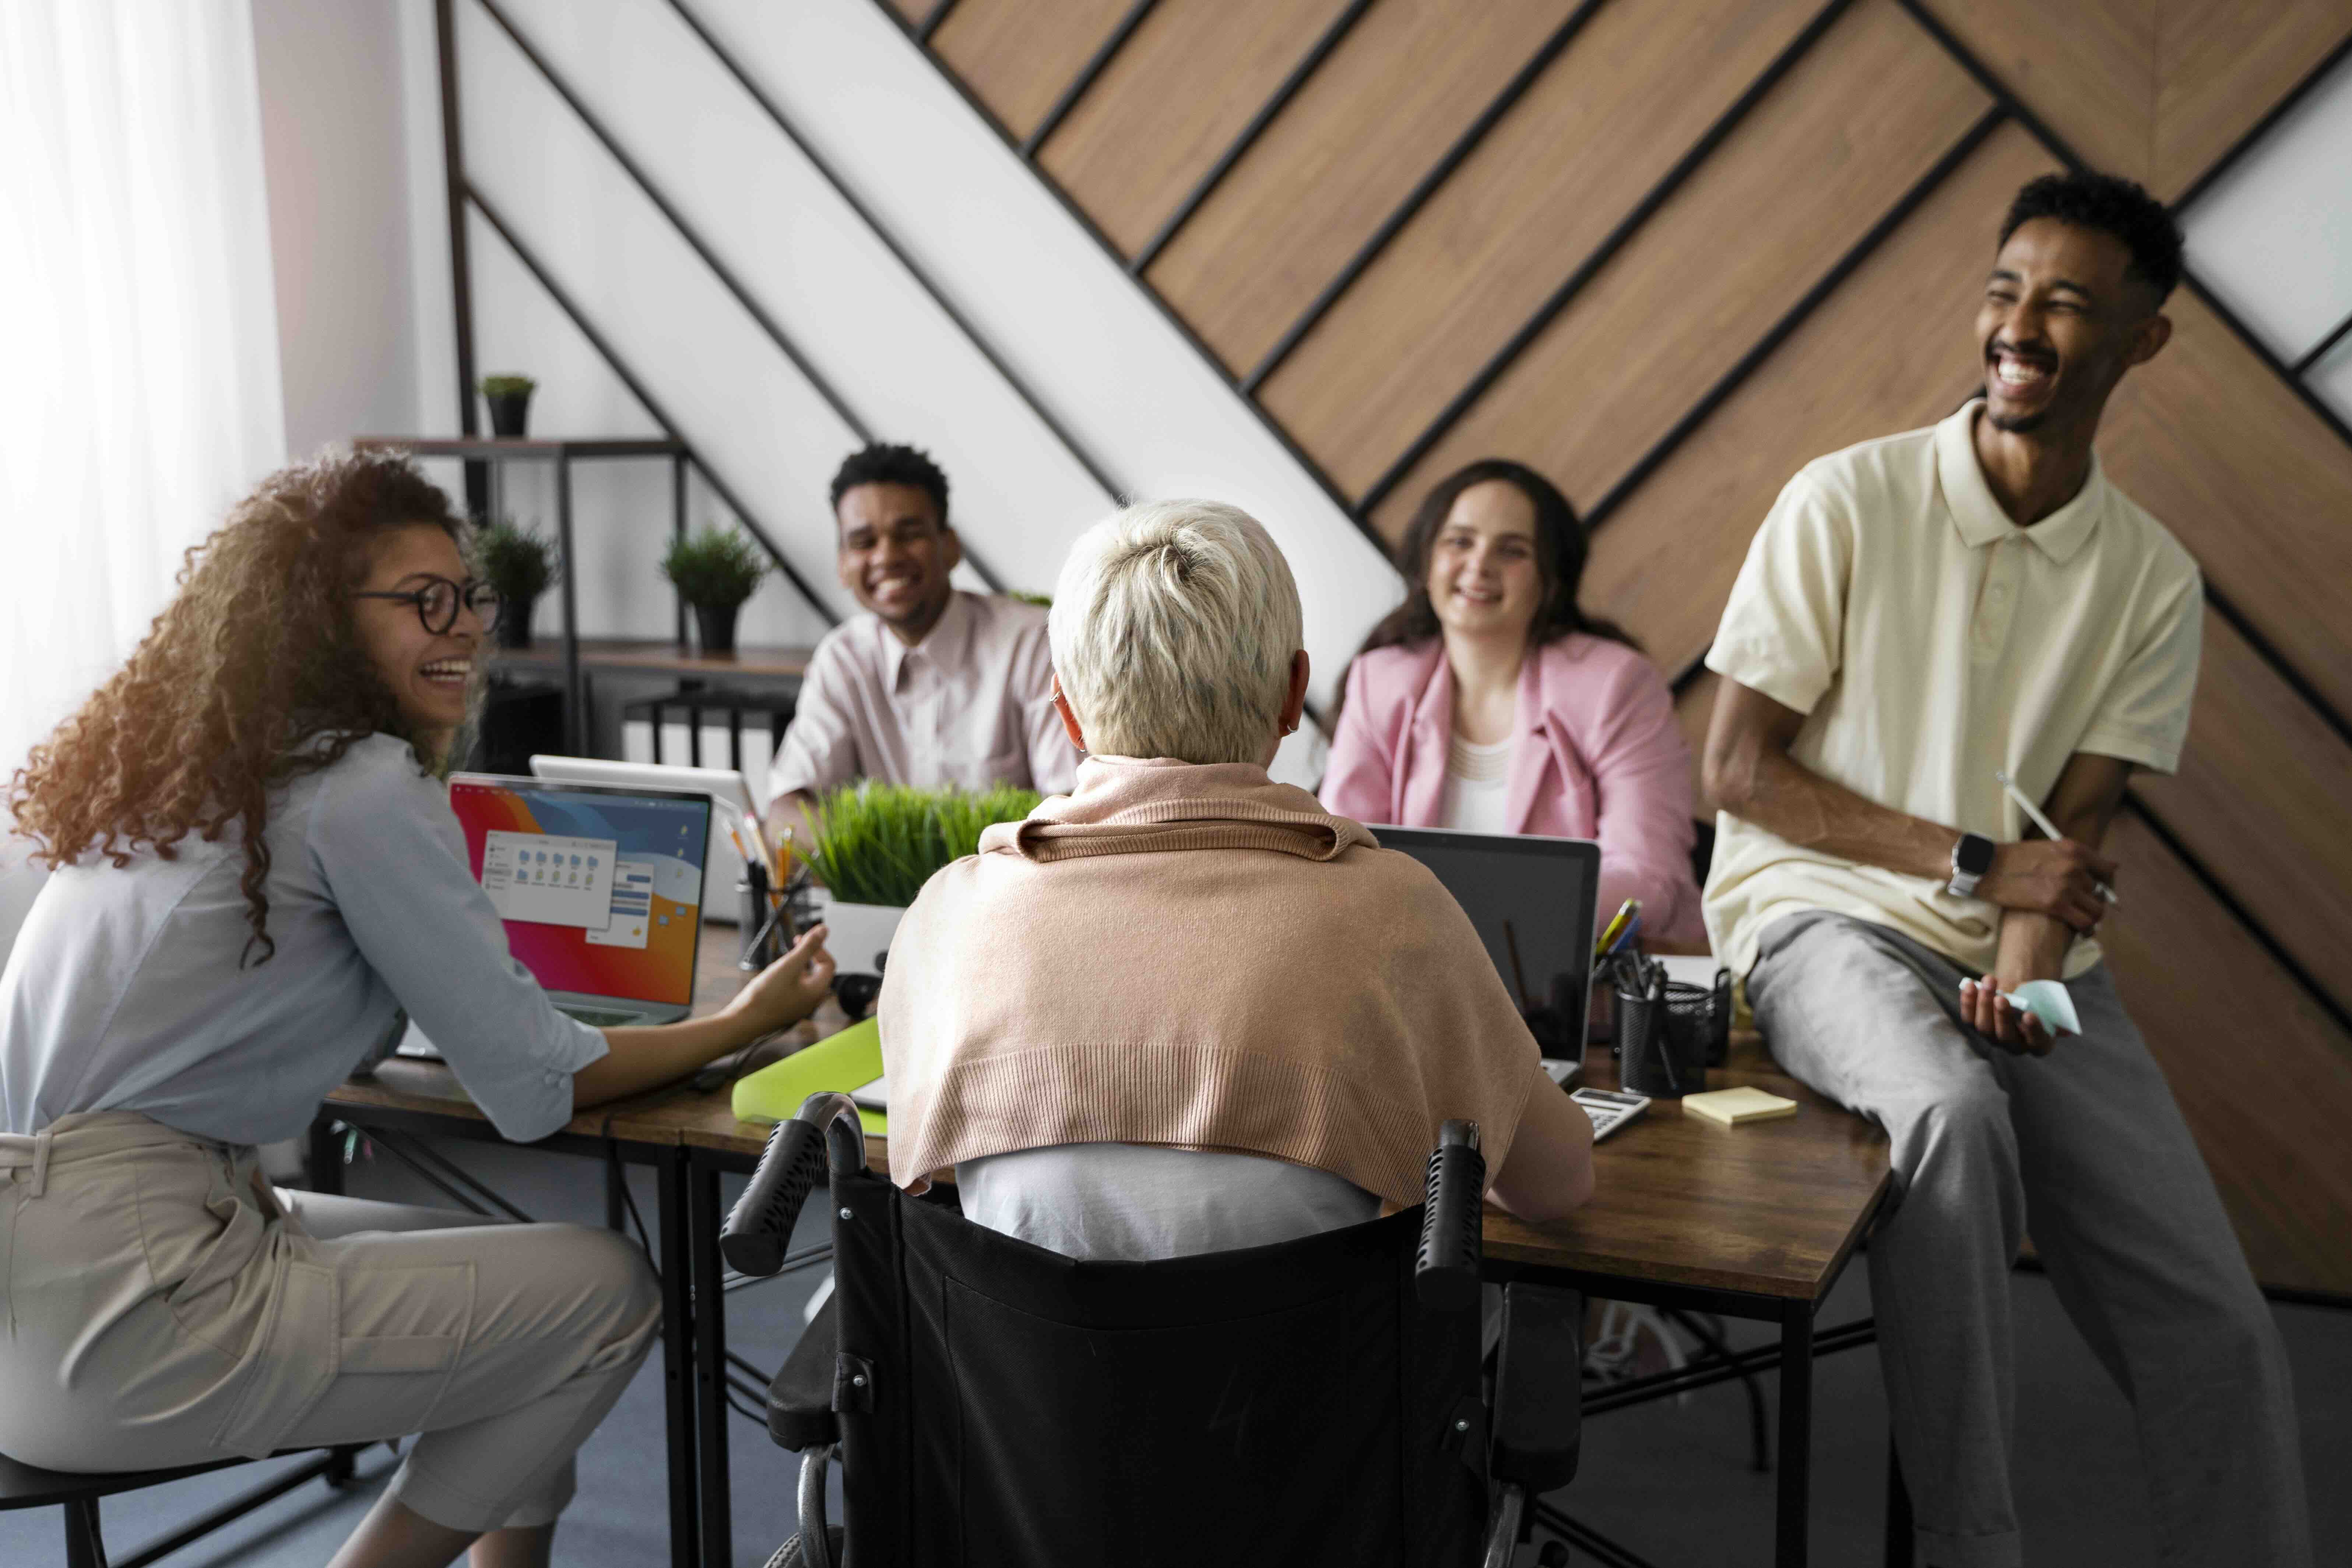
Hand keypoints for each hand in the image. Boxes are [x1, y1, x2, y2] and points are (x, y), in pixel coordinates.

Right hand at [725, 923, 834, 1038]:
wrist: (743, 1022)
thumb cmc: (765, 997)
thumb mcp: (788, 965)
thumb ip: (808, 947)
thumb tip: (824, 930)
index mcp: (817, 991)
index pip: (829, 964)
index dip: (818, 948)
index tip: (801, 938)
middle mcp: (811, 1001)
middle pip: (818, 971)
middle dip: (807, 956)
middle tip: (793, 945)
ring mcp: (799, 1006)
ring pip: (804, 979)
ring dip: (796, 966)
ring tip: (781, 961)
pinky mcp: (786, 1008)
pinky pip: (794, 988)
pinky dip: (788, 977)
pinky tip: (773, 976)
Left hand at [1958, 975, 2055, 1056]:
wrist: (2020, 995)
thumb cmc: (2037, 1000)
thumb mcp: (2043, 1002)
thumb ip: (2038, 1003)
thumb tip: (2024, 998)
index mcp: (2040, 1043)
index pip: (2037, 1041)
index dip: (2033, 1030)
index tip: (2029, 1015)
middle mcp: (2015, 1046)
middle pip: (2005, 1036)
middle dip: (2002, 1015)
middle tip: (2001, 997)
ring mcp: (1994, 1038)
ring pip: (1984, 1027)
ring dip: (1984, 1003)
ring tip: (1988, 983)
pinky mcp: (1977, 1027)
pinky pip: (1969, 1019)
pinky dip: (1968, 1001)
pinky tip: (1970, 986)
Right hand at [1974, 838, 2115, 932]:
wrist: (1985, 867)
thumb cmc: (2010, 858)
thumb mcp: (2045, 849)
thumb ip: (2068, 858)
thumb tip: (2089, 870)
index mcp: (2073, 850)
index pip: (2107, 868)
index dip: (2106, 882)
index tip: (2101, 889)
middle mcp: (2075, 866)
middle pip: (2100, 890)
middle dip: (2093, 900)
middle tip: (2083, 907)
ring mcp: (2066, 885)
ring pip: (2097, 908)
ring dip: (2092, 916)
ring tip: (2085, 921)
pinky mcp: (2056, 904)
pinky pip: (2084, 922)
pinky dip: (2086, 929)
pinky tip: (2082, 931)